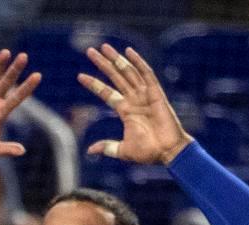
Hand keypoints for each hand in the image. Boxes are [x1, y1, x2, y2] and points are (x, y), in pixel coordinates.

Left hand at [79, 44, 191, 164]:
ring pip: (128, 72)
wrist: (169, 152)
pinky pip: (147, 74)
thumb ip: (107, 147)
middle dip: (103, 64)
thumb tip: (90, 150)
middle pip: (115, 77)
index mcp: (126, 111)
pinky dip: (138, 62)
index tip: (80, 76)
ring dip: (116, 59)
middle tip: (89, 51)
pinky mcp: (156, 93)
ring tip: (104, 47)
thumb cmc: (149, 152)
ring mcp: (145, 95)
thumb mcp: (123, 150)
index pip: (106, 93)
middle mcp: (134, 99)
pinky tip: (128, 52)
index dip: (94, 84)